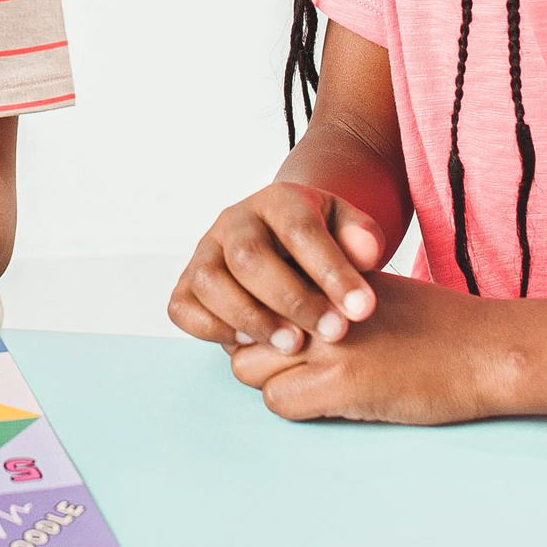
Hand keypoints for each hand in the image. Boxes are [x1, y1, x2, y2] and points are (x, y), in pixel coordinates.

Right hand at [169, 181, 388, 353]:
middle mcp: (233, 221)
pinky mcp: (187, 283)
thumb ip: (362, 238)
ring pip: (209, 281)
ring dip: (251, 318)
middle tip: (333, 333)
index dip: (331, 271)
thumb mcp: (349, 229)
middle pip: (248, 256)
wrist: (287, 243)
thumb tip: (364, 255)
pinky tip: (250, 345)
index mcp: (277, 201)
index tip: (362, 309)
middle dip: (293, 299)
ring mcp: (205, 252)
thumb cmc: (323, 241)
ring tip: (293, 345)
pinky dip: (210, 328)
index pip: (299, 229)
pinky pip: (182, 307)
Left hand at [226, 274, 507, 424]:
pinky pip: (279, 402)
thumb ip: (324, 297)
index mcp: (324, 270)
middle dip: (262, 355)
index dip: (266, 324)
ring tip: (323, 386)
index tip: (291, 339)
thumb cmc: (438, 326)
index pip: (255, 295)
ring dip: (277, 383)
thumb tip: (276, 323)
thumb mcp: (371, 291)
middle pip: (242, 332)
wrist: (489, 349)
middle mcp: (317, 298)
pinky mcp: (342, 380)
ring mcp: (327, 339)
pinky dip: (301, 408)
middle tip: (303, 369)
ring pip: (248, 368)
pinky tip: (340, 402)